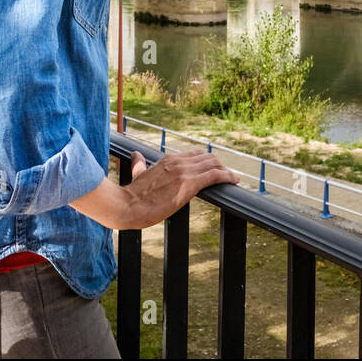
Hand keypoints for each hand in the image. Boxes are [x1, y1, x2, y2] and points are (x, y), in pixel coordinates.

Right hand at [69, 148, 236, 229]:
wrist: (126, 205)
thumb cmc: (132, 194)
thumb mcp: (137, 173)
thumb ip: (139, 164)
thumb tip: (136, 156)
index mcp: (169, 159)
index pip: (195, 154)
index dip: (207, 161)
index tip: (214, 168)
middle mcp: (178, 162)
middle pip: (207, 158)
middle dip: (219, 165)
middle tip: (226, 175)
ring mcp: (184, 172)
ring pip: (213, 164)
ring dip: (225, 171)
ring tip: (232, 178)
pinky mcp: (188, 185)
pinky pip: (214, 176)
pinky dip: (227, 176)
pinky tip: (234, 180)